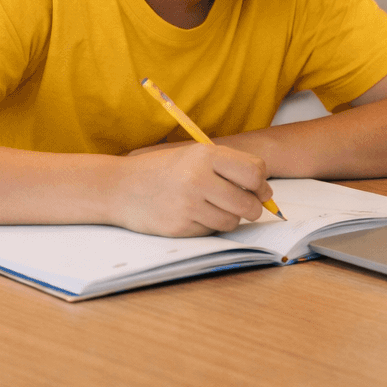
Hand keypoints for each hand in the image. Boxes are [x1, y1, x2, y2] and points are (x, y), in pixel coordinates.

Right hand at [112, 142, 270, 235]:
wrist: (121, 187)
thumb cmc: (163, 170)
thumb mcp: (193, 156)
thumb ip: (228, 167)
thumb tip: (266, 191)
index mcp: (205, 156)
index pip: (255, 172)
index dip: (261, 184)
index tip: (258, 190)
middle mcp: (198, 178)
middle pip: (248, 202)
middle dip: (252, 208)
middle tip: (244, 206)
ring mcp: (188, 204)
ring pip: (233, 221)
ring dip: (230, 218)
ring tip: (213, 208)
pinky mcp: (180, 226)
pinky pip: (212, 231)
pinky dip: (209, 226)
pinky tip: (194, 215)